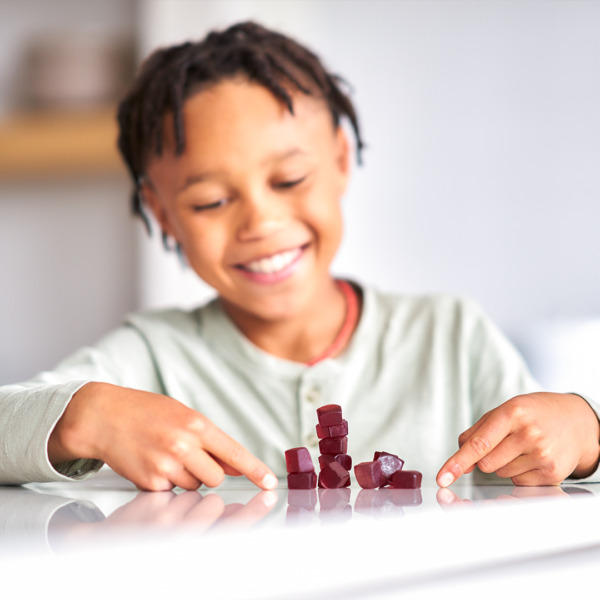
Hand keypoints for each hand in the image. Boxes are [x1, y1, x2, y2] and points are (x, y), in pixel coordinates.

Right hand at [48, 382, 277, 491]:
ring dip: (187, 477)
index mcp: (196, 424)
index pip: (234, 453)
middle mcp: (183, 446)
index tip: (270, 483)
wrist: (103, 415)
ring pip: (194, 486)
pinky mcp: (149, 482)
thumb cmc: (146, 411)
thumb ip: (209, 440)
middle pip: (216, 477)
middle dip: (210, 473)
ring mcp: (165, 466)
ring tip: (165, 455)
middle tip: (191, 457)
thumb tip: (235, 466)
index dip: (255, 470)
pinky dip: (167, 483)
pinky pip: (172, 491)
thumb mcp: (182, 414)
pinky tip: (151, 463)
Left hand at [436, 392, 599, 486]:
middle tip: (504, 443)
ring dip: (504, 465)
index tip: (443, 477)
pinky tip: (532, 458)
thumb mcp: (504, 411)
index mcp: (512, 413)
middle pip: (485, 464)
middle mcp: (529, 434)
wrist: (577, 421)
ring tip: (522, 448)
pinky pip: (518, 482)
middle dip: (486, 458)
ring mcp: (542, 454)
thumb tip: (460, 455)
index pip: (478, 444)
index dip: (457, 462)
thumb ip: (478, 431)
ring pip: (500, 473)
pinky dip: (519, 473)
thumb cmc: (534, 413)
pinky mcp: (552, 473)